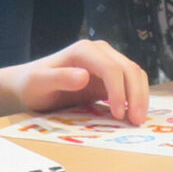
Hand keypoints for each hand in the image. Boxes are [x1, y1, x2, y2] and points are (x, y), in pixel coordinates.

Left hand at [0, 40, 148, 122]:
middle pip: (129, 69)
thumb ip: (59, 78)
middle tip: (136, 121)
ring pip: (135, 74)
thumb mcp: (40, 83)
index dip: (119, 91)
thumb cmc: (33, 84)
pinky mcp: (111, 74)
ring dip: (140, 96)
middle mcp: (100, 51)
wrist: (31, 84)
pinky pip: (131, 81)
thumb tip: (84, 76)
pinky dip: (137, 96)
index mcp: (85, 50)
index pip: (112, 68)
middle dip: (136, 96)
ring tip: (137, 120)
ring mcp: (107, 60)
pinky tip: (134, 112)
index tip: (118, 115)